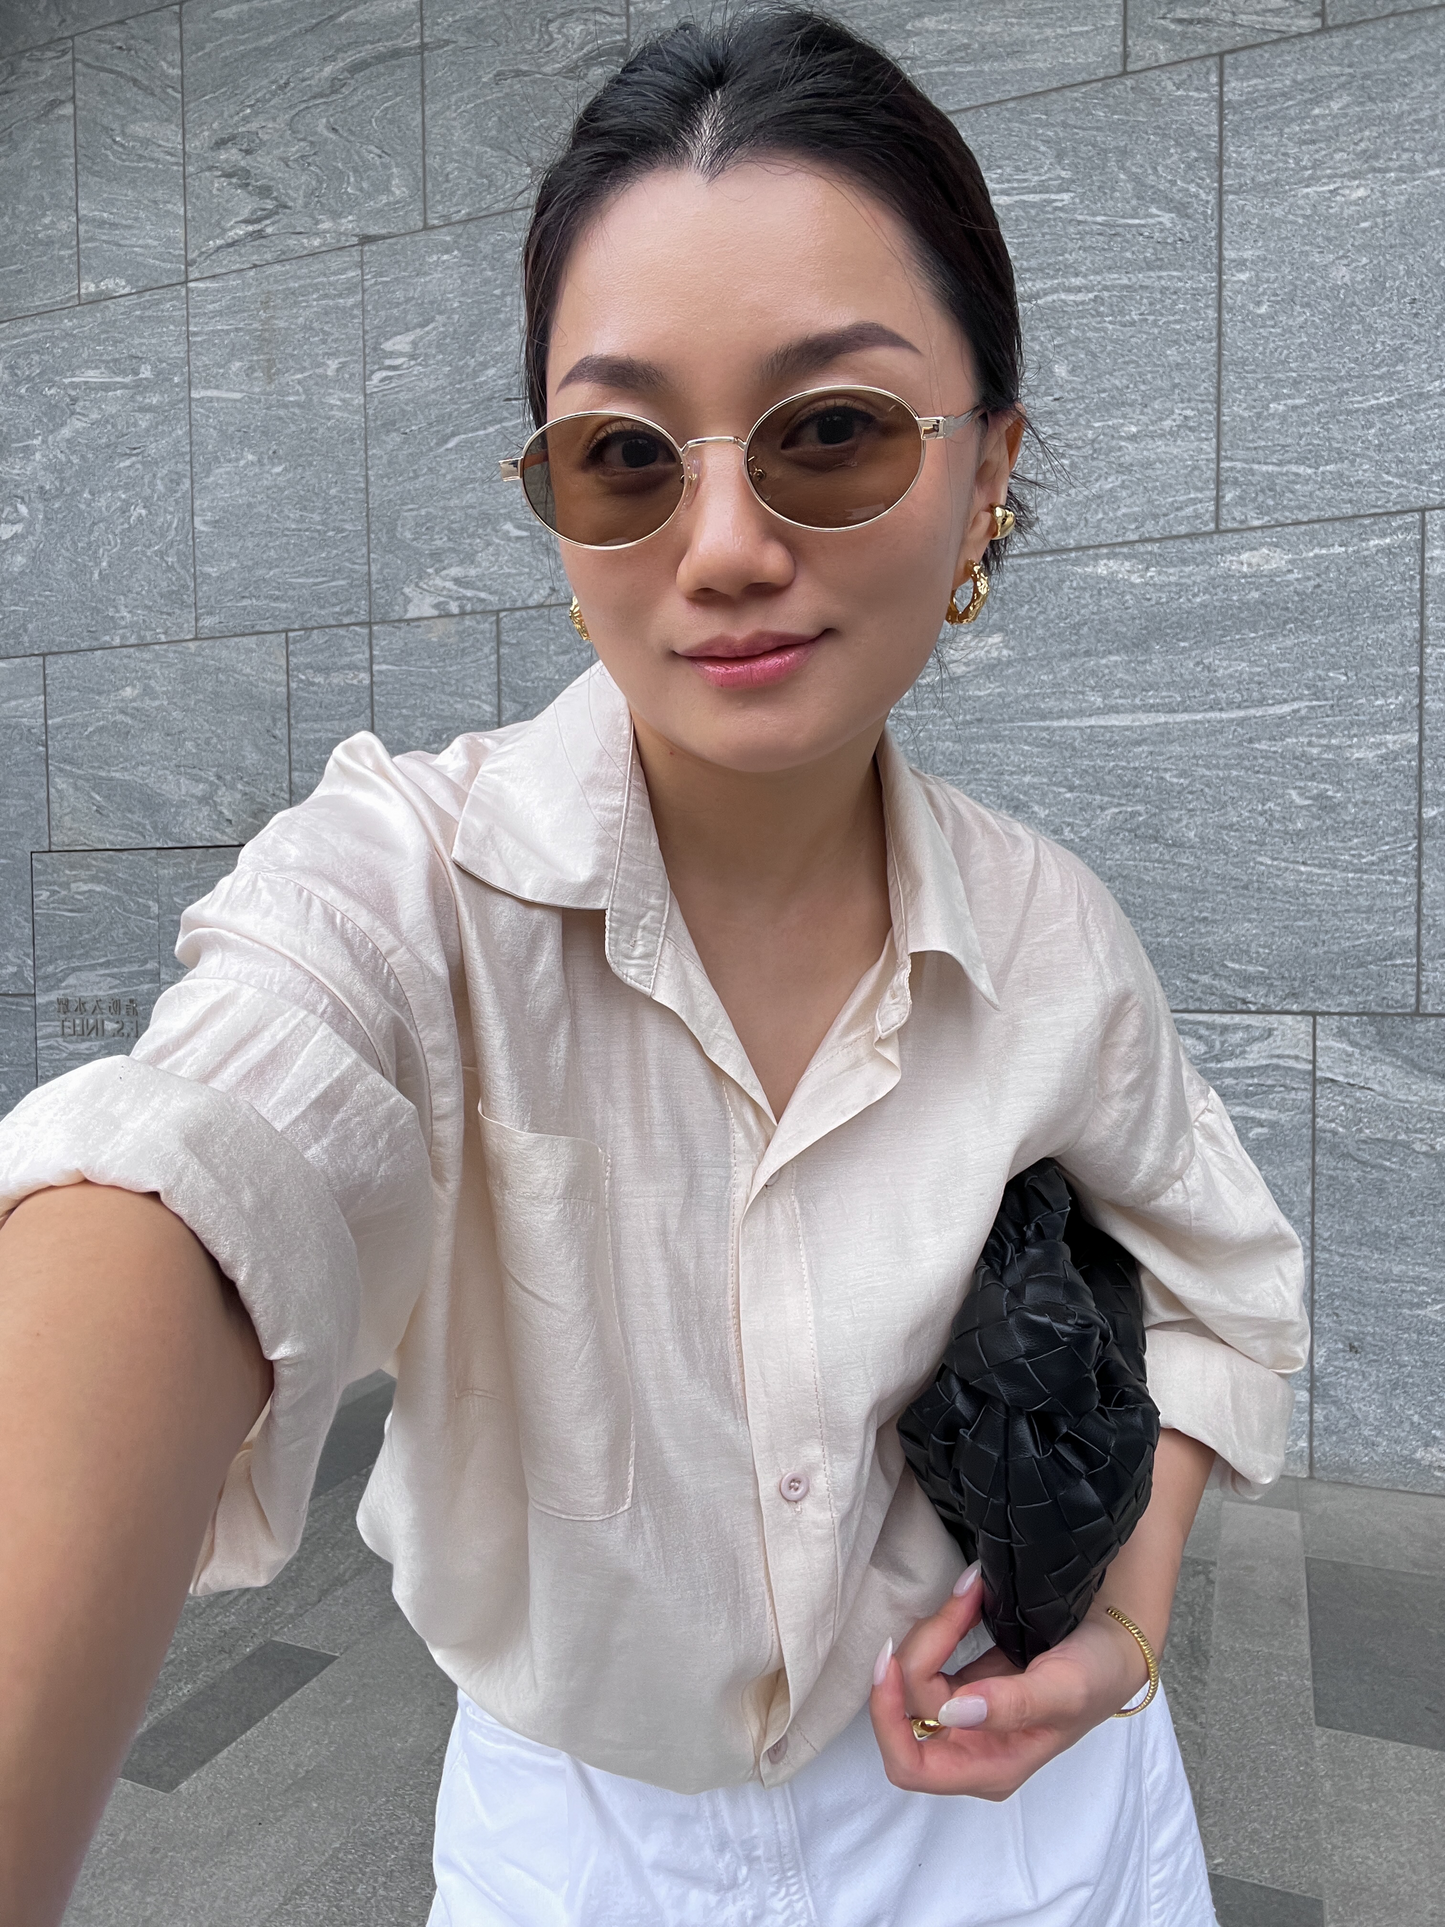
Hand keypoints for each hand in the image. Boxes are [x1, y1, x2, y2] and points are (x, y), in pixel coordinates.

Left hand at [868, 1564, 1150, 1799]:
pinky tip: (968, 1597)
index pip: (910, 1765)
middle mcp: (972, 1747)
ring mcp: (968, 1714)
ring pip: (917, 1676)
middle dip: (925, 1647)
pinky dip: (945, 1622)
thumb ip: (1011, 1705)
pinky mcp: (970, 1682)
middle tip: (962, 1599)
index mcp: (990, 1767)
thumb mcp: (1064, 1691)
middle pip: (910, 1707)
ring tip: (970, 1590)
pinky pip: (935, 1655)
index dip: (887, 1720)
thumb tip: (953, 1714)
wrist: (1119, 1643)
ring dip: (936, 1628)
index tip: (892, 1660)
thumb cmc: (1098, 1675)